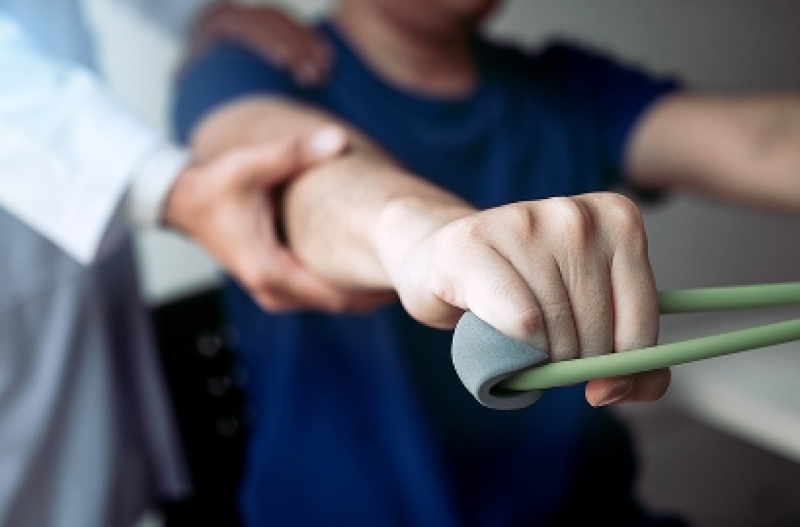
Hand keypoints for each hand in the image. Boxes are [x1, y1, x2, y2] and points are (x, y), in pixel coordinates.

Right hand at [164, 127, 388, 312]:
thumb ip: (295, 153)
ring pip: (326, 301)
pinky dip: (341, 287)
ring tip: (396, 275)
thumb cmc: (215, 186)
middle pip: (336, 304)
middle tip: (411, 277)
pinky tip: (365, 271)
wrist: (185, 202)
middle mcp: (271, 288)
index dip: (370, 294)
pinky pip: (315, 293)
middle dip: (372, 294)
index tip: (403, 284)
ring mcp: (271, 290)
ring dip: (358, 293)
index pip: (332, 296)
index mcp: (270, 269)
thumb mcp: (252, 166)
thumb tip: (337, 139)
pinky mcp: (273, 283)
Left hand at [184, 2, 329, 85]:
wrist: (212, 41)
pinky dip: (316, 44)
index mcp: (223, 24)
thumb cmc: (202, 67)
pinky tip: (328, 62)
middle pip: (275, 25)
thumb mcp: (190, 71)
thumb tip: (188, 88)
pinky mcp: (282, 24)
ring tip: (321, 75)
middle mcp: (246, 14)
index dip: (268, 42)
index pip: (248, 26)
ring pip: (291, 25)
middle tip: (310, 76)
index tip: (284, 62)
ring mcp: (266, 16)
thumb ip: (191, 78)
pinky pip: (303, 29)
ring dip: (310, 49)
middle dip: (296, 49)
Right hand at [382, 192, 668, 405]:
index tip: (601, 383)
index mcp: (619, 219)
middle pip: (597, 331)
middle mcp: (576, 215)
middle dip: (573, 364)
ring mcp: (525, 222)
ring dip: (539, 360)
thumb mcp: (588, 311)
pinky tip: (498, 334)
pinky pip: (520, 322)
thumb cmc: (519, 290)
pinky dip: (515, 348)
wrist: (441, 258)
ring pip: (557, 331)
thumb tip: (618, 388)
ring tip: (518, 340)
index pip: (642, 322)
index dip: (624, 368)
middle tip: (546, 354)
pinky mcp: (475, 243)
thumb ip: (628, 356)